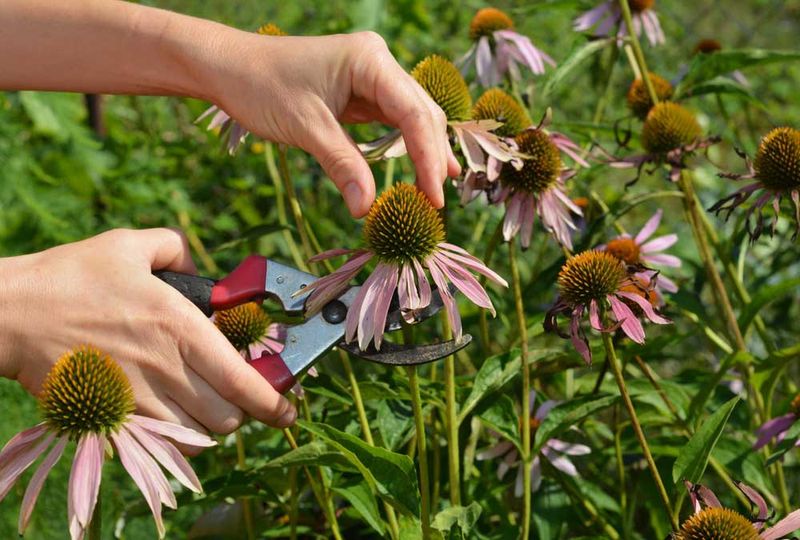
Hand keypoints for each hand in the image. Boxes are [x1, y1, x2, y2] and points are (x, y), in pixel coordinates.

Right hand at [0, 228, 295, 441]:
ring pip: (197, 436)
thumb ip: (174, 248)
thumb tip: (196, 266)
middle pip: (228, 418)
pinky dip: (176, 436)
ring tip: (203, 404)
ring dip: (209, 425)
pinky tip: (172, 415)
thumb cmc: (70, 276)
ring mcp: (137, 397)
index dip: (274, 402)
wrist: (10, 313)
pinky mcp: (110, 416)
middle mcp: (166, 367)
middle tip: (235, 395)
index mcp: (180, 326)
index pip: (242, 380)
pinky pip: (160, 443)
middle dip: (241, 412)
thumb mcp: (129, 245)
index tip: (288, 410)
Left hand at [204, 30, 461, 216]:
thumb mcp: (305, 128)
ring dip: (424, 153)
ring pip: (413, 118)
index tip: (433, 196)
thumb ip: (342, 165)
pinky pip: (393, 122)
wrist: (229, 68)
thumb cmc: (261, 87)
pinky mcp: (362, 92)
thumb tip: (366, 208)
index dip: (428, 157)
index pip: (414, 113)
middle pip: (422, 114)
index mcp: (370, 60)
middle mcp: (378, 63)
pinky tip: (420, 170)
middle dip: (431, 157)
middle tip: (435, 202)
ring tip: (435, 191)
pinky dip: (405, 147)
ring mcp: (372, 76)